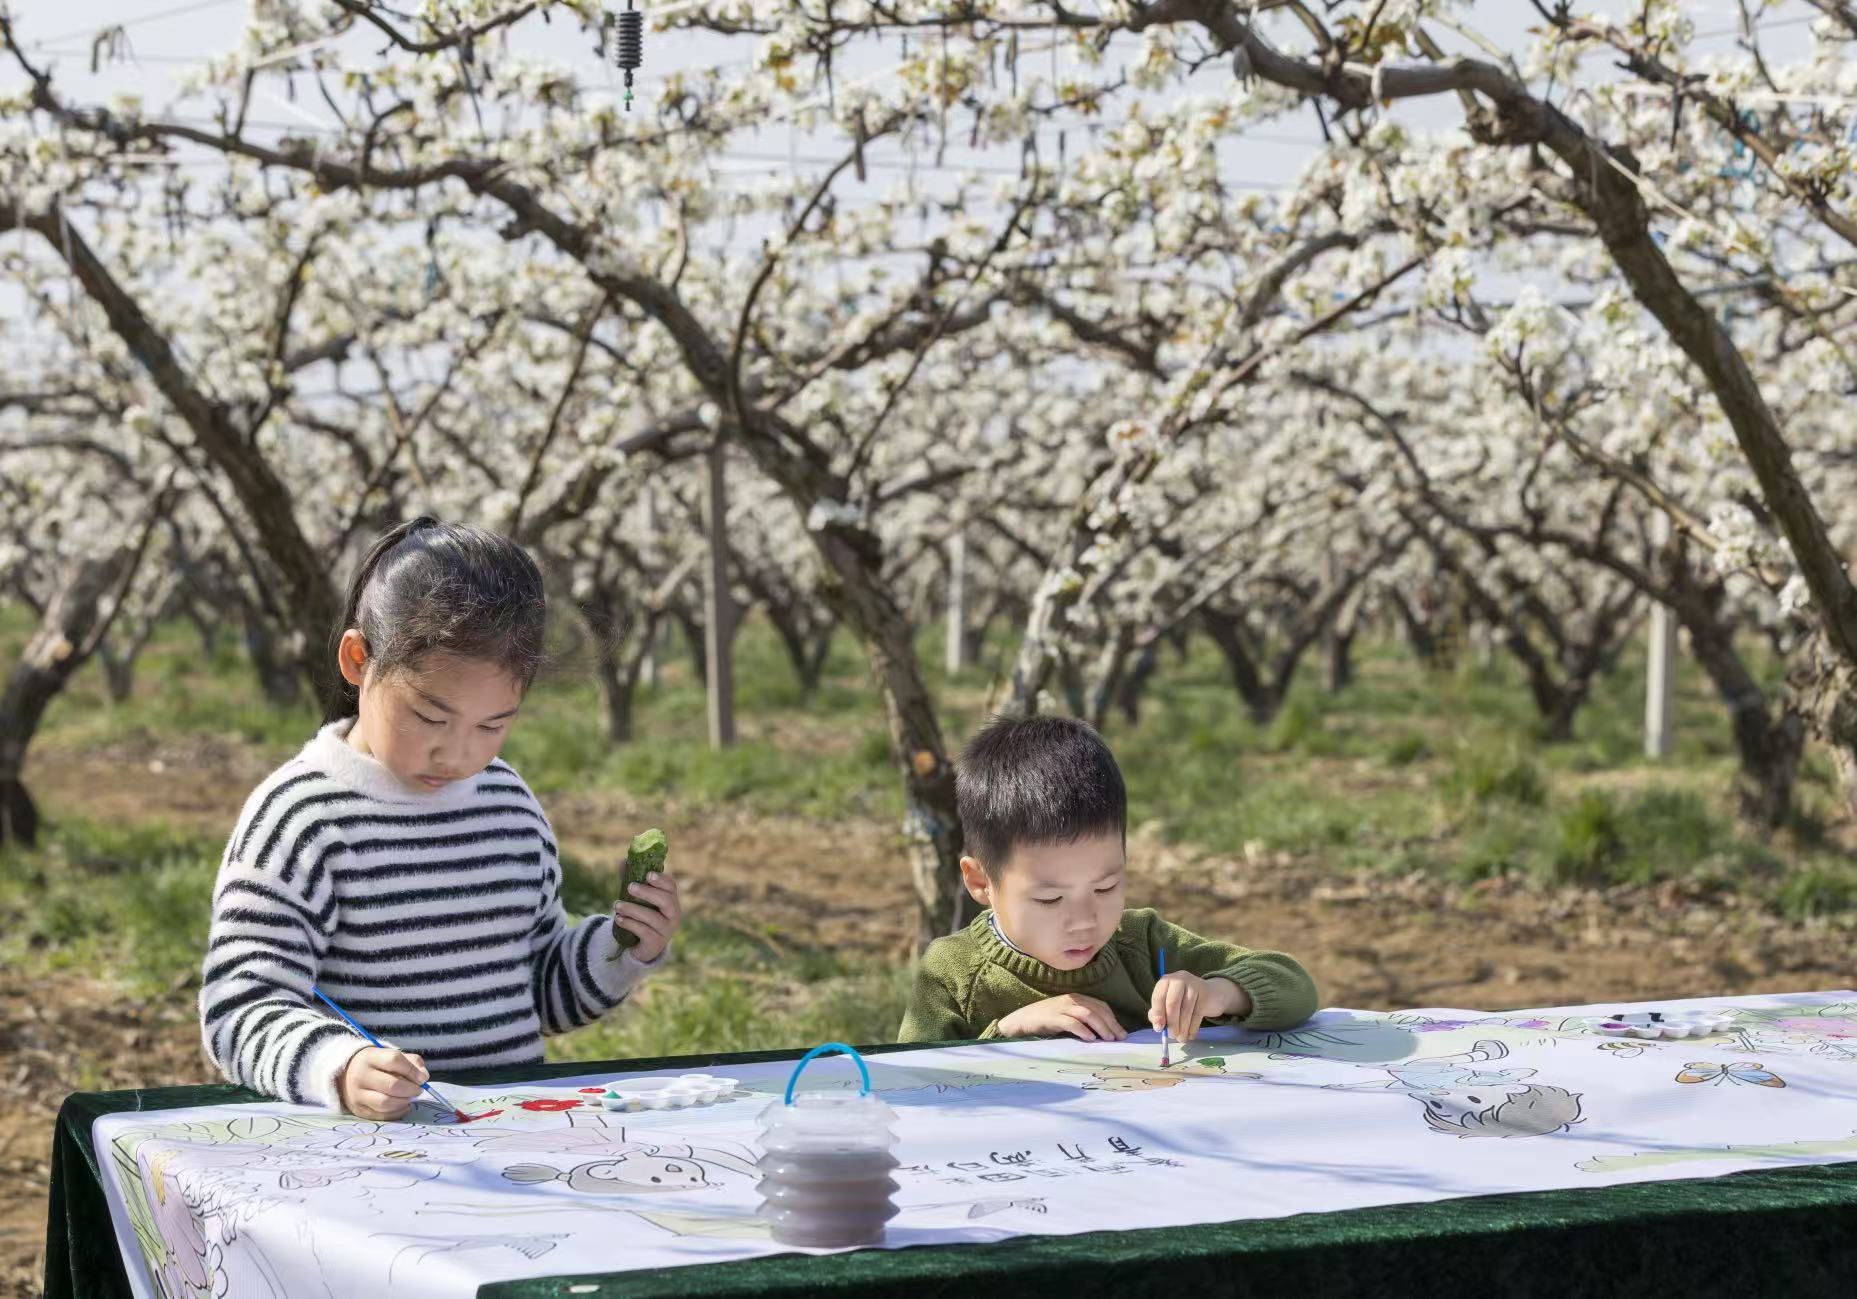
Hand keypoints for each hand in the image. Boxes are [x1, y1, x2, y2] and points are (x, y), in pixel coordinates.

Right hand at [337, 1045, 426, 1119]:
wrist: (348, 1075)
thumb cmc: (377, 1064)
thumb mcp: (392, 1055)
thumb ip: (412, 1062)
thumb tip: (424, 1077)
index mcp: (370, 1057)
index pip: (394, 1060)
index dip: (412, 1070)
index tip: (423, 1078)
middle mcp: (360, 1076)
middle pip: (391, 1085)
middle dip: (411, 1089)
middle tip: (418, 1090)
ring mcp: (357, 1095)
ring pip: (386, 1103)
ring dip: (404, 1102)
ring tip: (410, 1097)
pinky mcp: (358, 1110)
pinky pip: (381, 1115)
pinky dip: (397, 1112)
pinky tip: (403, 1106)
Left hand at [614, 871, 681, 962]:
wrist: (642, 946)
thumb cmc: (642, 917)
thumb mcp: (637, 899)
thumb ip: (631, 880)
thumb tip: (622, 861)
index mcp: (671, 900)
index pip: (671, 886)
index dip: (661, 880)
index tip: (648, 875)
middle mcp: (673, 915)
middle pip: (666, 900)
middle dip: (648, 893)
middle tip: (630, 887)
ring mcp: (666, 930)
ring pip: (652, 917)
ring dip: (633, 909)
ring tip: (617, 905)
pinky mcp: (656, 943)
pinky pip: (644, 931)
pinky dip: (630, 924)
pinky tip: (619, 919)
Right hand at [998, 994, 1126, 1041]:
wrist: (1021, 1020)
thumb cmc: (1045, 1021)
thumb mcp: (1066, 1017)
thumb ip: (1082, 1021)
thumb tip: (1102, 1034)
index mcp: (1076, 998)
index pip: (1100, 1005)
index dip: (1112, 1018)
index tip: (1121, 1033)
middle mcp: (1071, 1000)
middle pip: (1096, 1010)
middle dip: (1110, 1024)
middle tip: (1119, 1038)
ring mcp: (1061, 1007)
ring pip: (1087, 1014)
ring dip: (1101, 1026)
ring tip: (1108, 1039)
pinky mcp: (1052, 1017)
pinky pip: (1071, 1022)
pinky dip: (1082, 1030)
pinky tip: (1090, 1038)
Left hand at [1149, 972, 1245, 1040]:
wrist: (1211, 993)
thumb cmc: (1184, 998)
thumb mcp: (1168, 1001)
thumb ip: (1159, 1012)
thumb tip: (1158, 1025)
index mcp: (1166, 980)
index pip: (1158, 997)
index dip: (1158, 1014)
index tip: (1158, 1028)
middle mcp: (1179, 980)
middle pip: (1172, 1003)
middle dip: (1171, 1023)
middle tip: (1171, 1035)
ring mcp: (1194, 986)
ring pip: (1186, 1011)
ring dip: (1182, 1028)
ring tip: (1181, 1038)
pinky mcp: (1205, 995)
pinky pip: (1197, 1015)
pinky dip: (1192, 1028)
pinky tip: (1190, 1035)